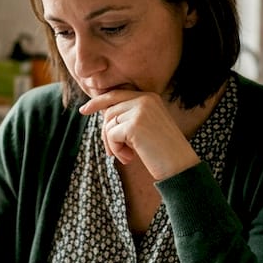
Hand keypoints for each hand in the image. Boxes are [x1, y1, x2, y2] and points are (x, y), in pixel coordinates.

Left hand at [78, 90, 198, 179]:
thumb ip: (128, 117)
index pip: (116, 95)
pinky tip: (129, 158)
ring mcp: (140, 110)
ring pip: (108, 124)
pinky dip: (116, 150)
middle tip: (114, 153)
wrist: (180, 167)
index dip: (97, 102)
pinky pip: (111, 135)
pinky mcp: (135, 125)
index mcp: (150, 97)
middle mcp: (145, 99)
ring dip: (112, 144)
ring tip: (126, 156)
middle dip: (106, 134)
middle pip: (109, 112)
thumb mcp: (146, 128)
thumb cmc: (162, 151)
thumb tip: (102, 113)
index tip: (83, 111)